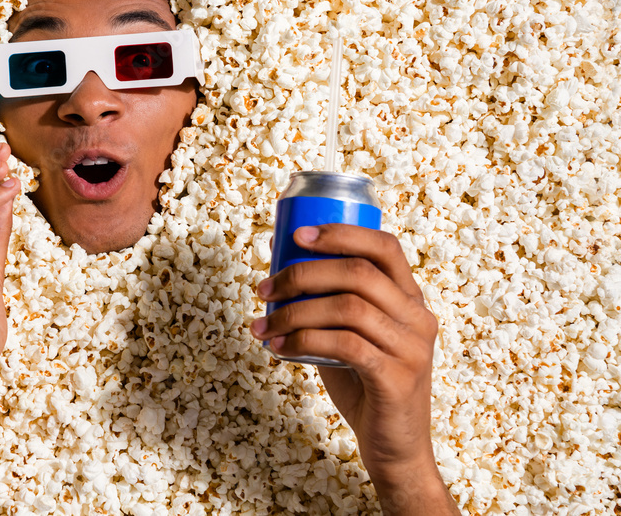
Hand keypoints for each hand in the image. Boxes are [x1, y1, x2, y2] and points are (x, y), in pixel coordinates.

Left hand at [250, 224, 440, 489]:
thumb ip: (327, 303)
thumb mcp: (348, 335)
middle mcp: (418, 317)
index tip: (296, 236)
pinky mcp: (397, 378)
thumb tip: (280, 261)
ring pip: (348, 307)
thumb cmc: (364, 385)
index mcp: (409, 298)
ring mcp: (412, 348)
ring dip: (294, 312)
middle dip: (302, 274)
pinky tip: (278, 349)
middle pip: (358, 273)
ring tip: (263, 326)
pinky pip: (345, 345)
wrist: (394, 447)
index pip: (384, 247)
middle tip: (265, 289)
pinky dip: (304, 342)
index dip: (340, 234)